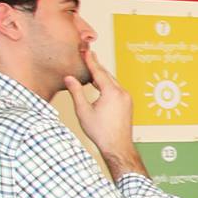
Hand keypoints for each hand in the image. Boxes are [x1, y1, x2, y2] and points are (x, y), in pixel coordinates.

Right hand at [63, 45, 140, 174]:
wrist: (118, 146)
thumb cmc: (100, 131)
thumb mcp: (83, 111)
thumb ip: (76, 92)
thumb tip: (69, 78)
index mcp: (112, 92)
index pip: (99, 72)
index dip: (91, 61)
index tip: (86, 51)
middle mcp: (122, 93)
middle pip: (107, 75)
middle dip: (96, 66)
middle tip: (88, 56)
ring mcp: (127, 98)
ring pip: (112, 82)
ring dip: (102, 76)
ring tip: (91, 69)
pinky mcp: (128, 104)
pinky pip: (116, 89)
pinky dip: (107, 84)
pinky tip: (100, 85)